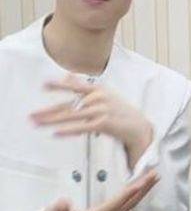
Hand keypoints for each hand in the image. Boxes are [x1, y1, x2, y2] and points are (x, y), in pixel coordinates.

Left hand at [31, 75, 152, 168]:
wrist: (138, 126)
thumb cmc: (120, 111)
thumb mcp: (105, 95)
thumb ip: (85, 88)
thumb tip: (67, 77)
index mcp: (98, 89)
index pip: (75, 86)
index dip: (59, 85)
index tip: (44, 85)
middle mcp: (98, 97)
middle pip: (68, 105)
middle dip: (48, 112)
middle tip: (32, 116)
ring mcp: (101, 110)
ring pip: (71, 116)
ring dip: (52, 121)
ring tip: (38, 124)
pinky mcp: (103, 123)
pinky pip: (81, 127)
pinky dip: (67, 131)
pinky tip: (56, 133)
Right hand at [40, 169, 158, 210]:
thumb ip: (55, 210)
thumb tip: (65, 202)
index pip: (113, 205)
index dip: (126, 195)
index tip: (139, 184)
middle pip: (127, 204)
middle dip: (142, 189)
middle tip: (154, 175)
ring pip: (130, 206)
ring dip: (142, 191)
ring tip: (153, 178)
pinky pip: (126, 207)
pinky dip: (136, 196)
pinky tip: (141, 188)